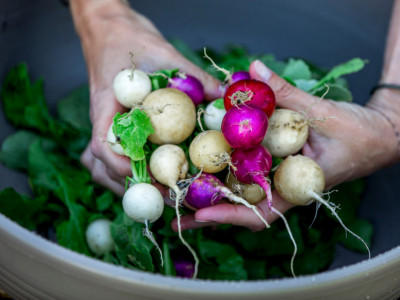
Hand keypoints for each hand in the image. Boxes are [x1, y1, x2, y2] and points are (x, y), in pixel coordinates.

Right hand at [70, 0, 220, 195]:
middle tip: (168, 196)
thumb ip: (194, 76)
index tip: (150, 179)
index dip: (123, 167)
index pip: (103, 145)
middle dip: (133, 186)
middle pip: (103, 167)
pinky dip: (127, 172)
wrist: (111, 31)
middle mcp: (102, 123)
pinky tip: (150, 177)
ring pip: (103, 168)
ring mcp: (105, 127)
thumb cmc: (130, 39)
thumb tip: (227, 96)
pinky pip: (112, 157)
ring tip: (160, 194)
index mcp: (106, 107)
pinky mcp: (113, 128)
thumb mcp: (164, 53)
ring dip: (126, 185)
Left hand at [174, 59, 397, 231]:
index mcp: (298, 186)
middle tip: (175, 219)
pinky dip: (226, 177)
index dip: (231, 215)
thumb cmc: (358, 132)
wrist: (378, 136)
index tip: (201, 214)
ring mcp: (280, 180)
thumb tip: (253, 68)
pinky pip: (249, 178)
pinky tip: (204, 173)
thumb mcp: (321, 111)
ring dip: (212, 200)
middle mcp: (285, 188)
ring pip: (243, 197)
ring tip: (179, 201)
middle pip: (243, 211)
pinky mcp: (277, 169)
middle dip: (210, 216)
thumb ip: (285, 92)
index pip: (262, 211)